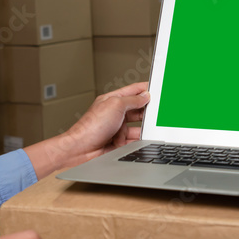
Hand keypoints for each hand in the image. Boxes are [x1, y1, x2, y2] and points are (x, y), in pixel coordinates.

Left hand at [26, 82, 150, 177]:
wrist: (82, 150)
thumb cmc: (91, 126)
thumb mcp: (115, 105)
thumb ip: (132, 100)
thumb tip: (144, 96)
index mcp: (112, 100)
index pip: (132, 91)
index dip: (145, 89)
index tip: (157, 89)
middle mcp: (114, 114)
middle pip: (137, 110)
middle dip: (145, 112)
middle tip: (155, 113)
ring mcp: (117, 129)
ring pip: (137, 127)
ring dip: (141, 129)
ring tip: (144, 130)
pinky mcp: (119, 143)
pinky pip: (134, 140)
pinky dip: (138, 141)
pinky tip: (137, 141)